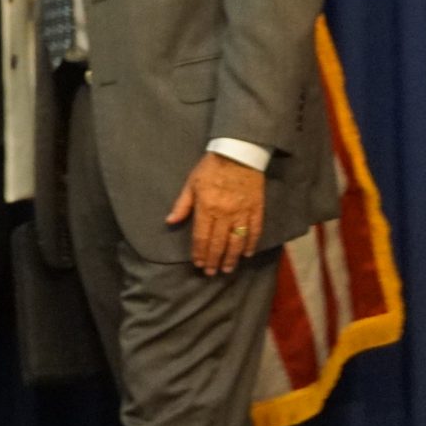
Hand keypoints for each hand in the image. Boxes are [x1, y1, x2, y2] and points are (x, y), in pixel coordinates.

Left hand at [167, 153, 266, 276]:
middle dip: (214, 260)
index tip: (198, 264)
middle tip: (211, 272)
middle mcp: (225, 213)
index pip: (201, 237)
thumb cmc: (211, 168)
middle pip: (219, 243)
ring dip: (231, 257)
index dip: (199, 252)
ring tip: (227, 269)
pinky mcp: (256, 208)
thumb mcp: (191, 184)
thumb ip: (182, 205)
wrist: (238, 152)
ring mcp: (242, 212)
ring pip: (237, 241)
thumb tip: (169, 222)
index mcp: (206, 207)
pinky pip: (254, 230)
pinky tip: (246, 254)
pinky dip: (251, 244)